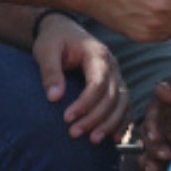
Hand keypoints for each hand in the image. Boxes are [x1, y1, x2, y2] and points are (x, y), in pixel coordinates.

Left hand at [32, 13, 129, 144]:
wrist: (63, 30)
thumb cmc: (54, 39)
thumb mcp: (46, 50)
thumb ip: (50, 72)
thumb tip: (54, 98)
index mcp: (97, 54)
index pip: (98, 83)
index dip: (84, 103)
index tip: (66, 118)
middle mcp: (112, 65)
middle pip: (111, 97)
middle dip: (94, 118)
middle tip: (74, 133)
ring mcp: (116, 75)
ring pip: (121, 103)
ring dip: (110, 124)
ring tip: (93, 141)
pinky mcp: (115, 85)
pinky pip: (124, 105)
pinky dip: (121, 122)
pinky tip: (113, 138)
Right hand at [139, 69, 170, 170]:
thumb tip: (159, 89)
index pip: (153, 112)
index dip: (151, 126)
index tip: (156, 139)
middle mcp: (170, 110)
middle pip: (151, 130)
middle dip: (151, 145)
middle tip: (164, 156)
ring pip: (157, 143)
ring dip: (152, 157)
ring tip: (156, 169)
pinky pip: (170, 150)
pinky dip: (164, 162)